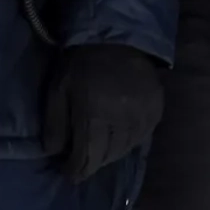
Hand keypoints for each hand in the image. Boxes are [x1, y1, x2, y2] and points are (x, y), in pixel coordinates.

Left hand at [41, 44, 164, 182]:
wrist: (117, 36)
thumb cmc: (81, 63)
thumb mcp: (58, 89)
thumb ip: (55, 123)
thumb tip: (54, 154)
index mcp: (95, 114)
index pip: (88, 158)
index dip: (76, 170)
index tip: (68, 174)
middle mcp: (122, 120)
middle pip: (107, 157)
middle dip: (92, 163)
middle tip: (82, 162)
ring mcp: (142, 115)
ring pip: (126, 150)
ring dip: (110, 155)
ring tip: (99, 151)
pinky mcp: (156, 110)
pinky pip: (142, 137)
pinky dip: (129, 142)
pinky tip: (119, 137)